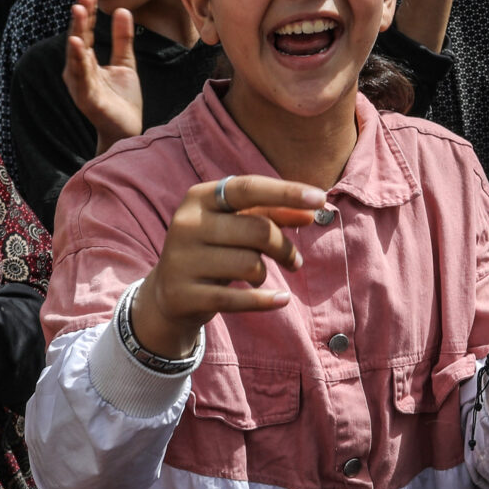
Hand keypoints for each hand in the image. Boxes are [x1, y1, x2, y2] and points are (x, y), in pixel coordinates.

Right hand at [62, 0, 145, 149]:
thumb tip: (123, 10)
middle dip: (80, 19)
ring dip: (76, 33)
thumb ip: (123, 39)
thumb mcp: (125, 62)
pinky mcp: (87, 99)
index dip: (88, 14)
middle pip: (79, 40)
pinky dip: (78, 61)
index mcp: (87, 61)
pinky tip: (77, 45)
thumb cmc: (122, 98)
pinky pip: (82, 78)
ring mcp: (81, 85)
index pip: (86, 32)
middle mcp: (79, 71)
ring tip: (78, 13)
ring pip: (77, 56)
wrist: (128, 129)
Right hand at [133, 176, 327, 357]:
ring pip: (250, 264)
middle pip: (257, 230)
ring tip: (259, 277)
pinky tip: (281, 300)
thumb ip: (272, 215)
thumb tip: (311, 211)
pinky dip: (265, 300)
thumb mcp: (237, 226)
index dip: (286, 192)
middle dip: (284, 247)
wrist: (167, 293)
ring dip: (265, 274)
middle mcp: (186, 224)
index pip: (248, 188)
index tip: (320, 198)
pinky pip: (237, 299)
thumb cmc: (213, 250)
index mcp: (200, 198)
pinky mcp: (184, 294)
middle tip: (294, 261)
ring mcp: (182, 260)